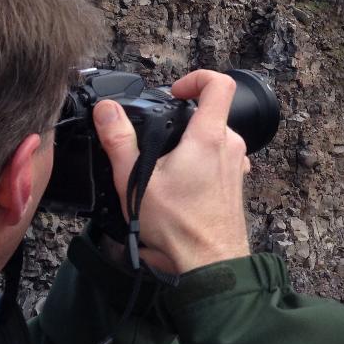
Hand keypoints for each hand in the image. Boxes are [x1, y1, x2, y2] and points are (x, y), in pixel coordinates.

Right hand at [92, 70, 251, 273]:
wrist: (209, 265)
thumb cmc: (179, 227)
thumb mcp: (137, 180)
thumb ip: (119, 140)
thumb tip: (107, 110)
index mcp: (210, 136)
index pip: (219, 84)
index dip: (196, 78)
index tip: (173, 93)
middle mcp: (230, 146)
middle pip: (211, 114)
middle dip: (182, 120)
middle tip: (157, 139)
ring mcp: (237, 166)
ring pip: (214, 139)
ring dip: (189, 144)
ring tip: (163, 168)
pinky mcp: (235, 184)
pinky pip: (218, 160)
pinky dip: (199, 163)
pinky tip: (178, 186)